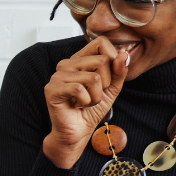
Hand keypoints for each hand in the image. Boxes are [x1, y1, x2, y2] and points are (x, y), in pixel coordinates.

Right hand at [42, 37, 128, 168]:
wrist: (77, 132)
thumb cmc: (90, 110)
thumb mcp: (111, 88)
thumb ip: (118, 71)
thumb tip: (123, 55)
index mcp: (79, 60)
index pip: (100, 43)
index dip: (112, 59)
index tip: (108, 78)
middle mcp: (66, 64)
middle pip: (101, 61)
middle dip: (106, 84)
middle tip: (93, 95)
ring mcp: (57, 75)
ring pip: (93, 78)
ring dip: (96, 96)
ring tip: (85, 102)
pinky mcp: (52, 89)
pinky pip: (80, 90)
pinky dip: (86, 102)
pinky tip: (77, 106)